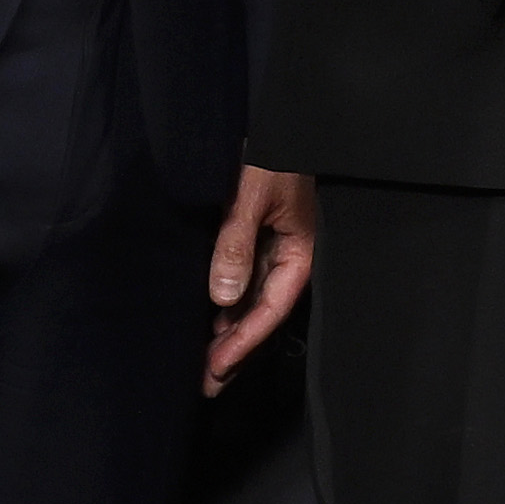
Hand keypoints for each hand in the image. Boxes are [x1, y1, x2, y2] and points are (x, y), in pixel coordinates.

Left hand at [204, 166, 322, 390]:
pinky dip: (226, 306)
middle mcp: (288, 255)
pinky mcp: (256, 237)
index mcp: (300, 249)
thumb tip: (222, 298)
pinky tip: (208, 323)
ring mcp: (273, 248)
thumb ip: (236, 243)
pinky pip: (242, 281)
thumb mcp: (252, 194)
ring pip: (251, 302)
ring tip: (204, 366)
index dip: (245, 340)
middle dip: (236, 350)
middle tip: (208, 385)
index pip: (272, 307)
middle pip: (262, 313)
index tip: (217, 366)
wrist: (287, 118)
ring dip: (228, 332)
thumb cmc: (276, 152)